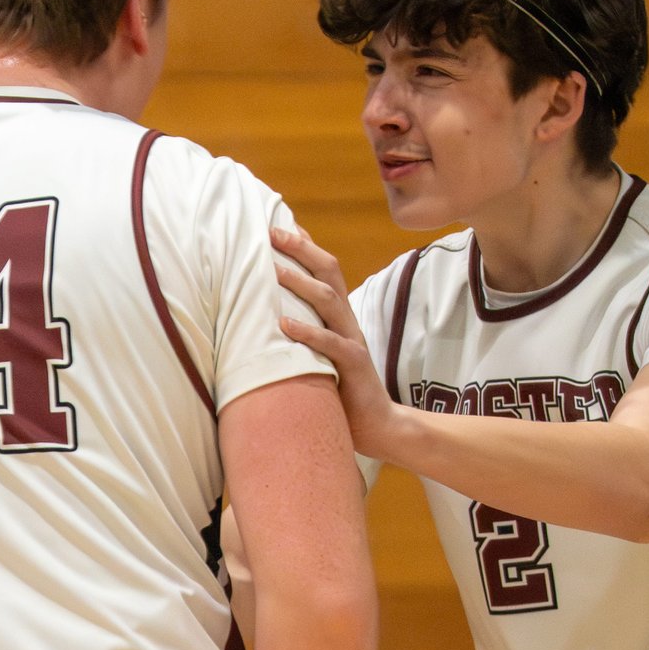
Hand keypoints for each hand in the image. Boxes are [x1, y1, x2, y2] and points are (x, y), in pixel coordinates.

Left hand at [273, 222, 394, 458]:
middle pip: (329, 273)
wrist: (379, 425)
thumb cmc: (342, 391)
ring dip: (301, 283)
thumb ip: (305, 333)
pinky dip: (308, 332)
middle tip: (272, 232)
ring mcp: (352, 341)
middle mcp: (347, 322)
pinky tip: (285, 324)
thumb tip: (269, 317)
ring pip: (330, 301)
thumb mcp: (320, 355)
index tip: (280, 224)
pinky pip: (332, 345)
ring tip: (274, 270)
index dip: (305, 246)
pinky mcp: (354, 366)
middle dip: (302, 250)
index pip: (325, 271)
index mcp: (339, 317)